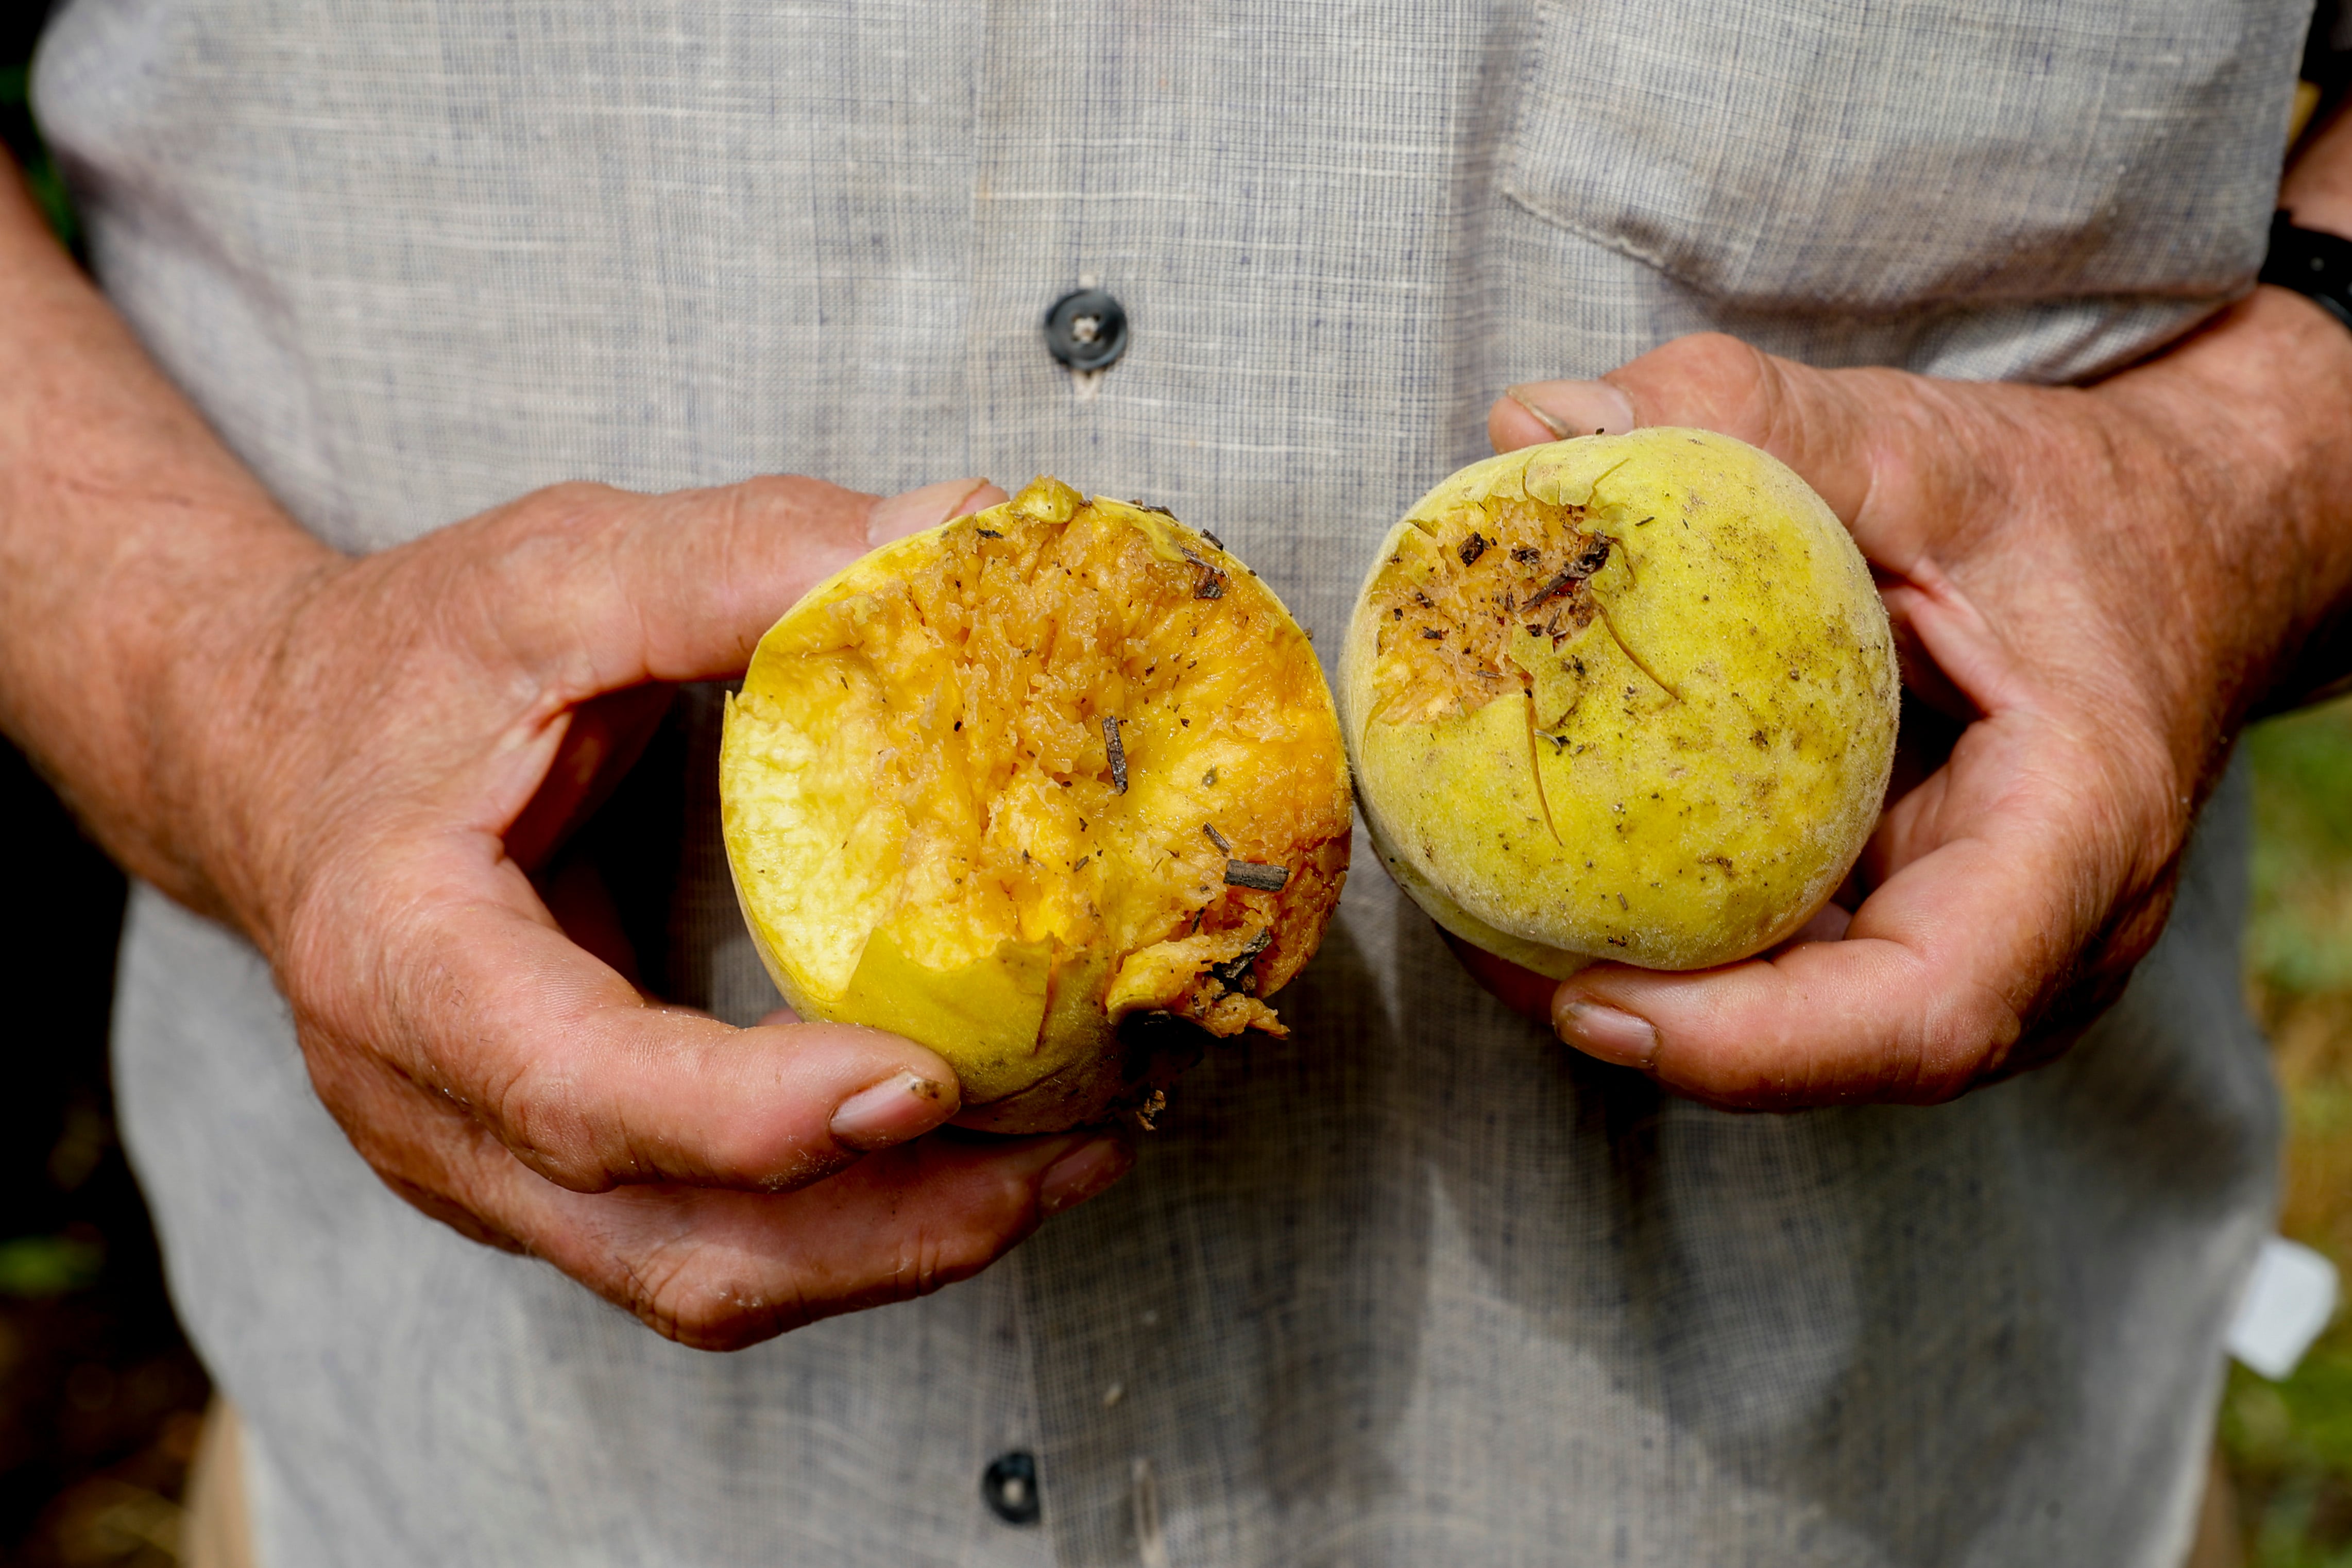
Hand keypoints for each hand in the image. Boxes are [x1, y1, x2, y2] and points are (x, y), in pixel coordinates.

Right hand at [181, 473, 1130, 1347]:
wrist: (262, 748)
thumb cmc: (399, 661)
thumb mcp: (553, 574)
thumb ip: (742, 559)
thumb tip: (962, 532)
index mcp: (402, 962)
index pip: (583, 1089)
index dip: (759, 1115)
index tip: (927, 1082)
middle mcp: (433, 1109)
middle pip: (673, 1248)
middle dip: (892, 1226)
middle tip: (1071, 1150)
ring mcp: (490, 1165)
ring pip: (706, 1278)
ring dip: (899, 1244)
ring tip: (1063, 1163)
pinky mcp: (553, 1174)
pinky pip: (712, 1243)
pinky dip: (852, 1220)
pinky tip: (973, 1150)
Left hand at [1470, 300, 2351, 1108]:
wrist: (2191, 537)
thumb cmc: (2067, 498)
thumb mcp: (1919, 440)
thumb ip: (1744, 419)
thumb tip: (1532, 421)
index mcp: (2078, 831)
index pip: (1924, 1010)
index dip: (1749, 1046)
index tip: (1590, 1005)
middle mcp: (2051, 930)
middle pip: (1843, 1048)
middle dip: (1657, 1026)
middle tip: (1485, 940)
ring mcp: (1996, 943)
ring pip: (1813, 1026)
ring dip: (1656, 995)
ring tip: (1493, 915)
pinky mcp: (1935, 920)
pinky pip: (1808, 964)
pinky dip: (1690, 935)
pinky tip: (1567, 873)